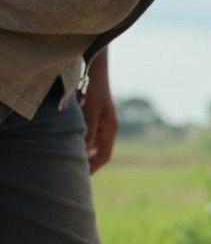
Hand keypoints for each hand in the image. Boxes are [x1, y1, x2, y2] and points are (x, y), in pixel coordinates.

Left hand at [80, 52, 116, 173]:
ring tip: (69, 157)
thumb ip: (88, 131)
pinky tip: (68, 140)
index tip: (81, 176)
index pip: (103, 156)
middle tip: (73, 171)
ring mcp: (100, 121)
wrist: (94, 67)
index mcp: (110, 129)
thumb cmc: (93, 88)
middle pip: (98, 151)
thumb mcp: (90, 111)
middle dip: (87, 162)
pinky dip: (78, 140)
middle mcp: (106, 127)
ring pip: (91, 143)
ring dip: (82, 151)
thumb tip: (84, 152)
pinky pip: (86, 133)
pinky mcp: (92, 114)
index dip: (93, 167)